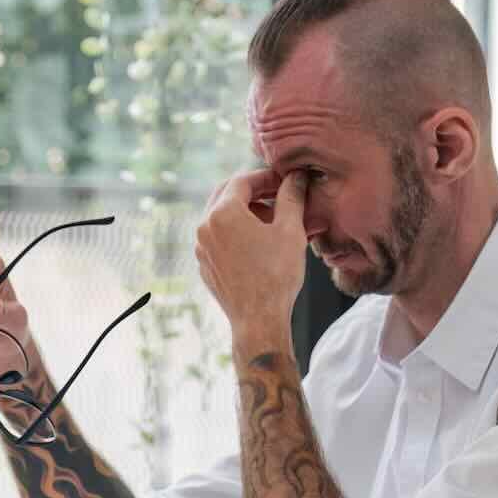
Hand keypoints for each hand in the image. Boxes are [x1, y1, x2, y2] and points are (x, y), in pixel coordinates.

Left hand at [195, 169, 308, 339]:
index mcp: (222, 213)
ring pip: (222, 217)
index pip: (242, 180)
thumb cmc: (276, 275)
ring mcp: (201, 248)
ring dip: (246, 212)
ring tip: (274, 222)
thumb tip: (296, 177)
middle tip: (278, 195)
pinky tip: (260, 243)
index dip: (266, 177)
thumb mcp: (290, 230)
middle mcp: (204, 227)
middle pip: (227, 194)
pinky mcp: (204, 265)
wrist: (258, 320)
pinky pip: (219, 238)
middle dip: (254, 191)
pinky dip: (237, 232)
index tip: (285, 181)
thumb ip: (291, 197)